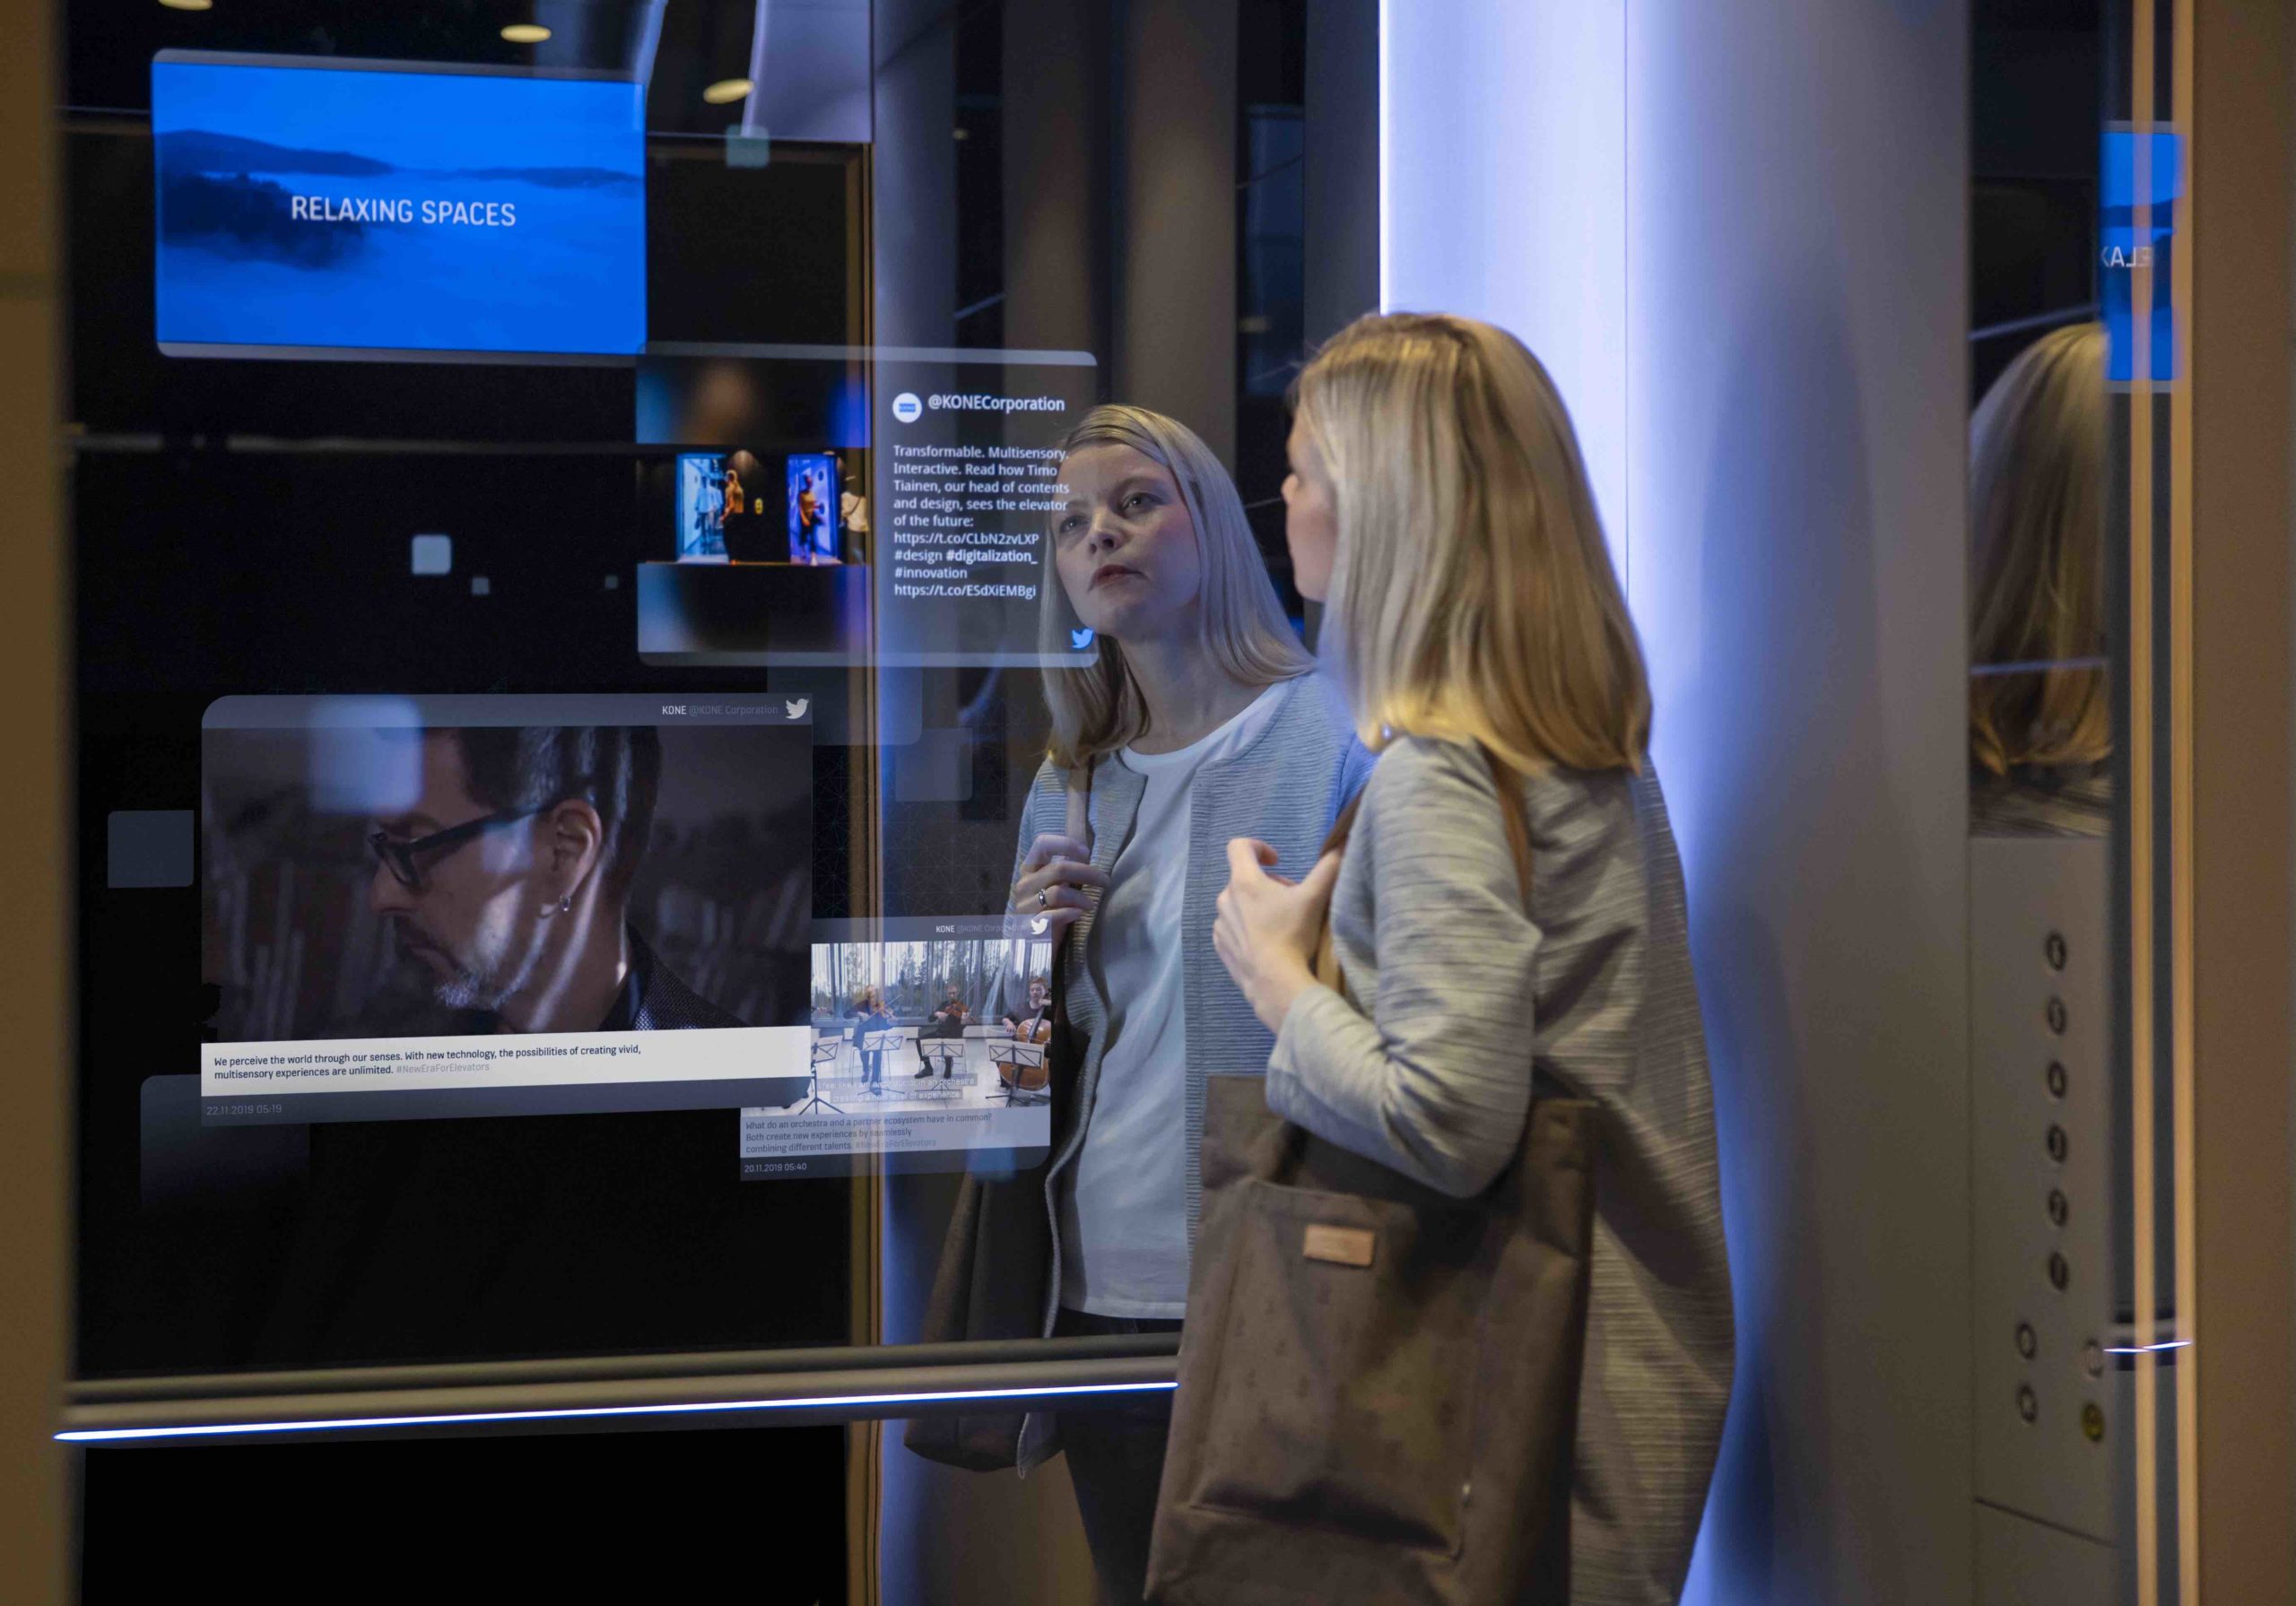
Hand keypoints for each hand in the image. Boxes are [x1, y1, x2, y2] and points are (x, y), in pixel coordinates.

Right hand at [1011, 833, 1108, 934]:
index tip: (1086, 852)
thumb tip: (1085, 851)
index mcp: (1029, 870)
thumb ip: (1064, 871)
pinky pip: (1050, 916)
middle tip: (1105, 881)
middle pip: (1058, 869)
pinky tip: (1078, 914)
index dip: (1066, 844)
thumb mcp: (1055, 888)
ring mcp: (1024, 907)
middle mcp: (1024, 885)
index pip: (1042, 844)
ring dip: (1080, 897)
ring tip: (1091, 905)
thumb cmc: (1048, 914)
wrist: (1031, 950)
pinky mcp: (1028, 928)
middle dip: (1088, 873)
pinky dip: (1068, 913)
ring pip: (1057, 893)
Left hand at [1214, 838, 1341, 1033]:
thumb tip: (1342, 844)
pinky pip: (1233, 927)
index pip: (1238, 846)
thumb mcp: (1315, 898)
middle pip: (1245, 878)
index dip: (1258, 847)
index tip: (1277, 860)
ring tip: (1281, 924)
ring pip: (1239, 904)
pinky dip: (1248, 928)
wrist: (1274, 982)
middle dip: (1268, 883)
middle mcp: (1224, 898)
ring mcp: (1220, 924)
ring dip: (1257, 906)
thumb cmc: (1292, 934)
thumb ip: (1329, 867)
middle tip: (1292, 900)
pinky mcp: (1221, 946)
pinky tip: (1267, 943)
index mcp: (1243, 881)